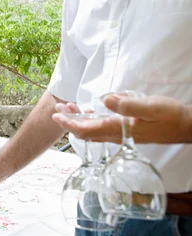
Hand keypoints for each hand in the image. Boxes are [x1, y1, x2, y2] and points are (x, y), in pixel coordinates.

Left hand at [52, 95, 190, 143]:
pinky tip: (88, 112)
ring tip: (68, 107)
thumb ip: (128, 105)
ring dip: (78, 119)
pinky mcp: (126, 130)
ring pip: (93, 130)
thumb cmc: (169, 116)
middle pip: (86, 131)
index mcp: (119, 130)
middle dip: (70, 120)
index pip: (87, 131)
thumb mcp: (150, 107)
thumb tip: (104, 100)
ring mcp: (120, 134)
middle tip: (59, 108)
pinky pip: (102, 127)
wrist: (186, 126)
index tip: (57, 115)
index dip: (69, 124)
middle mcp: (116, 135)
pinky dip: (91, 119)